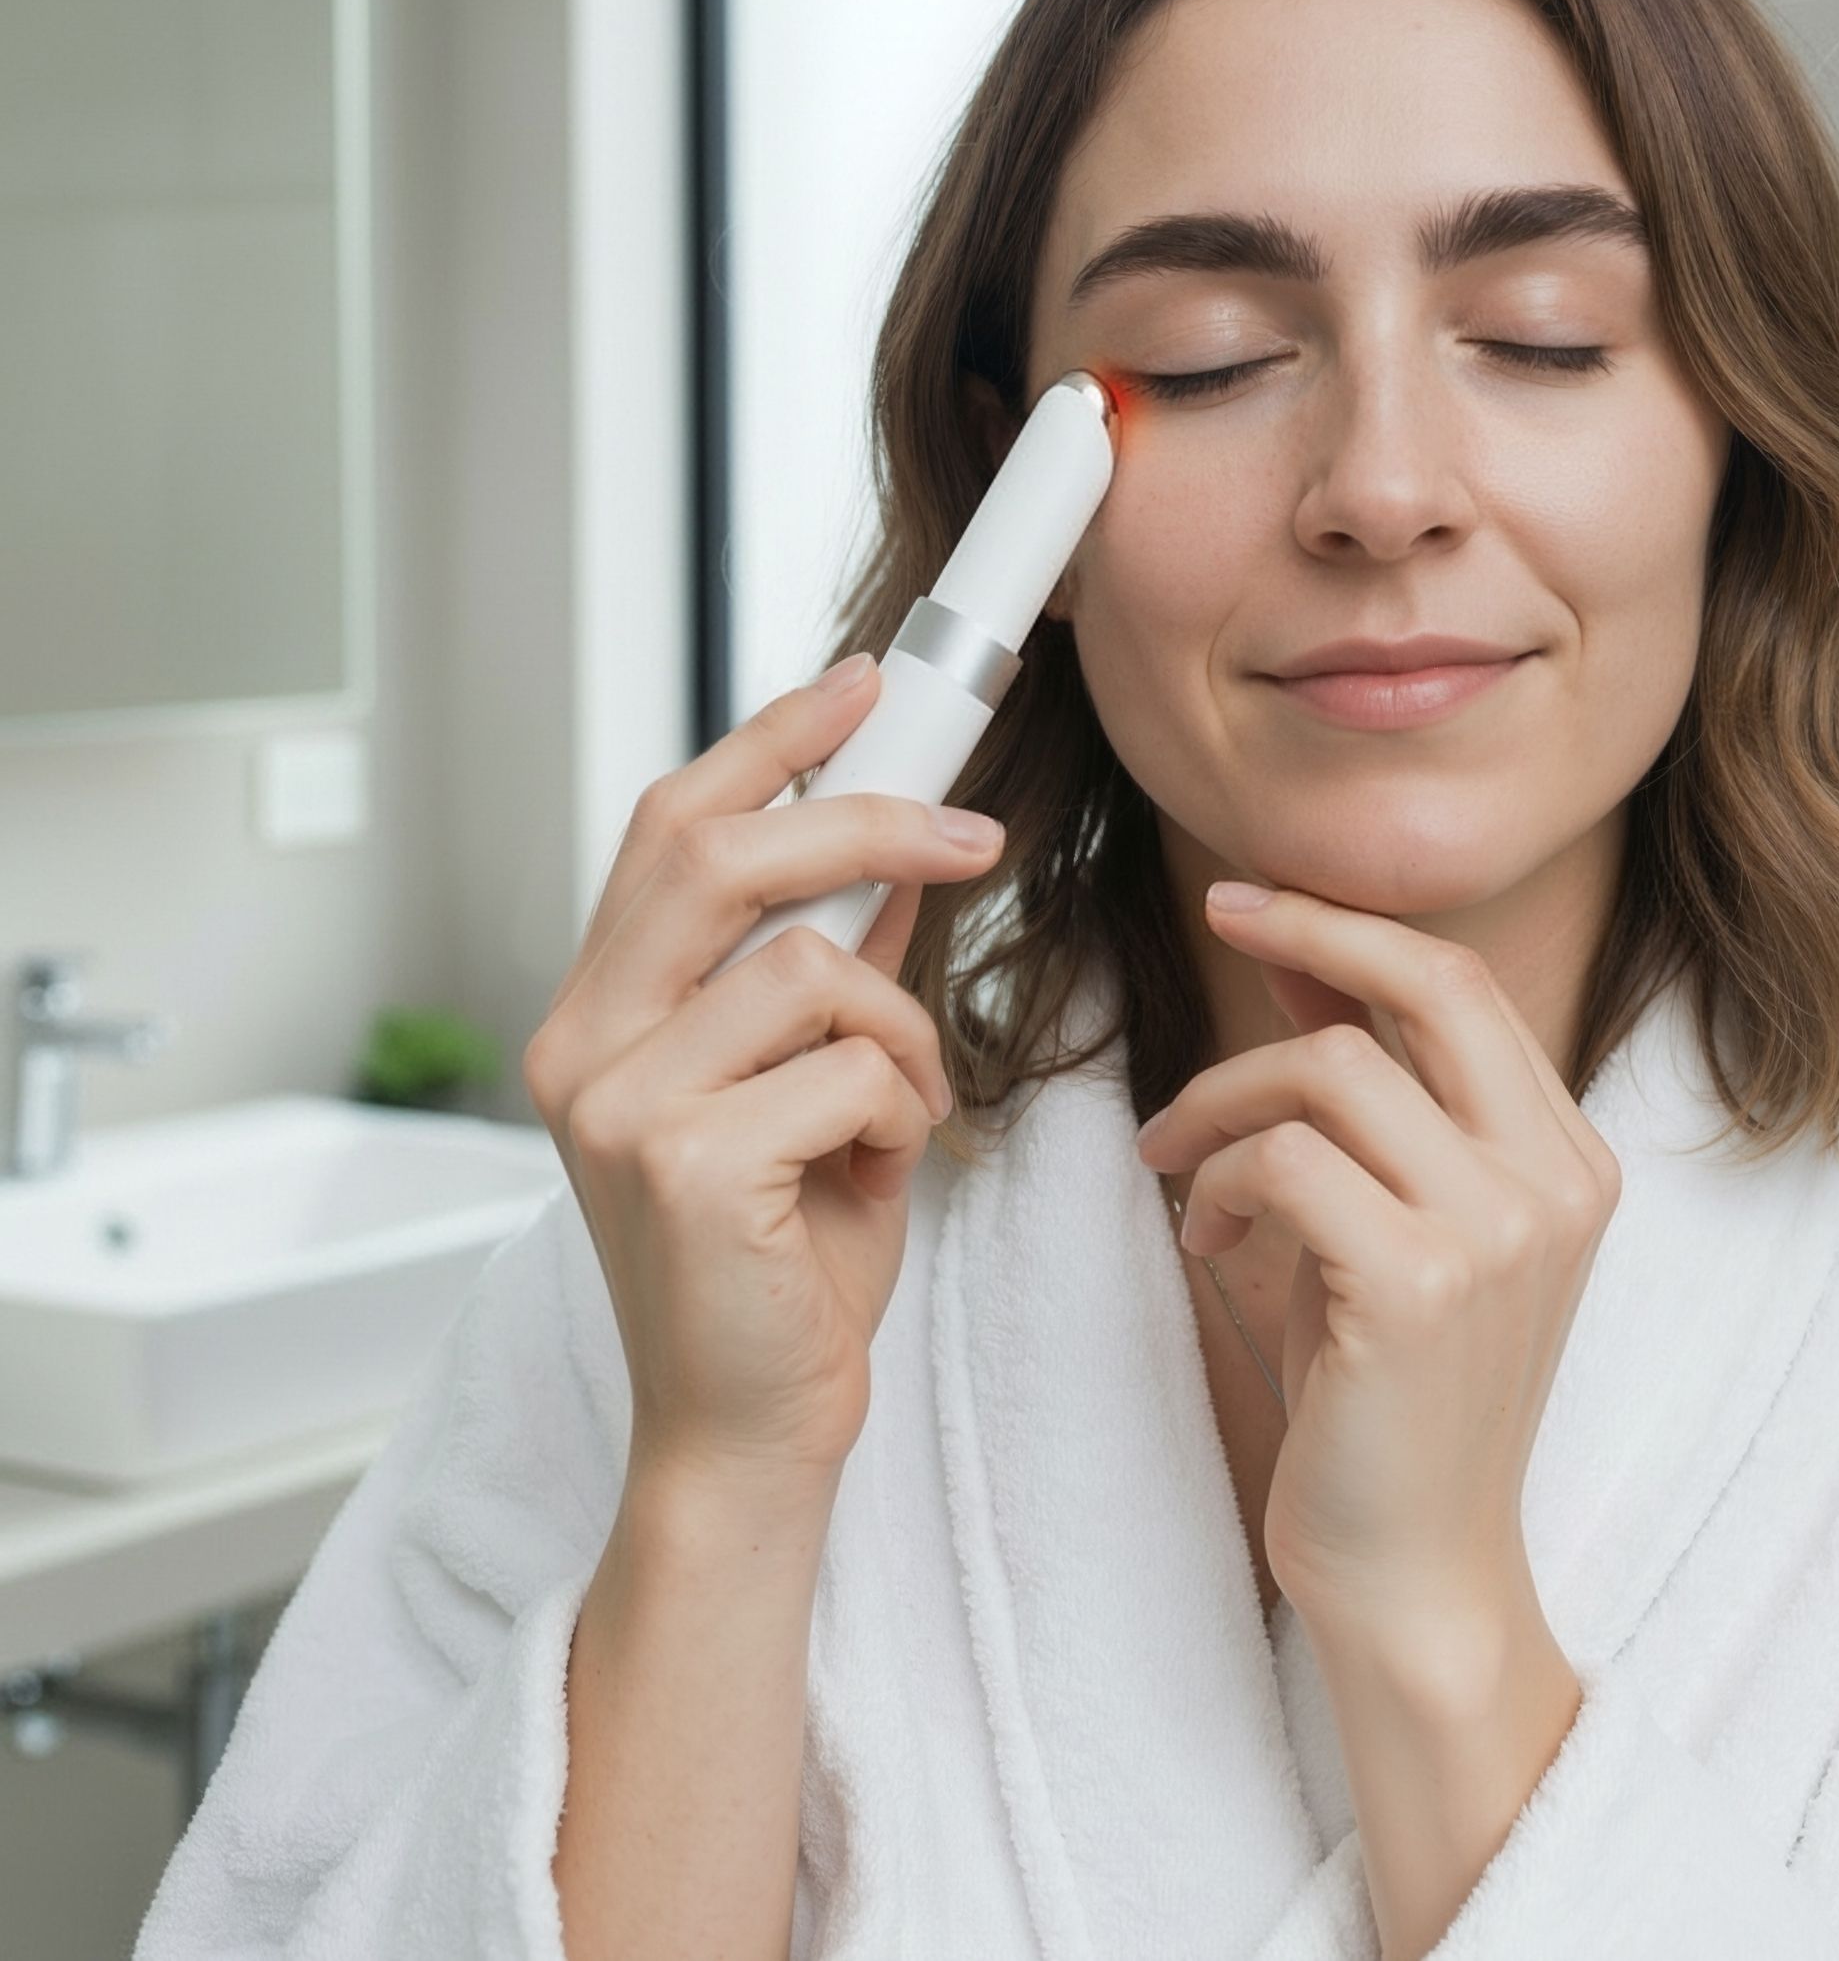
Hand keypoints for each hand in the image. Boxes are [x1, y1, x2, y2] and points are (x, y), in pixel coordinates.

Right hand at [521, 658, 1006, 1506]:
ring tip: (899, 1114)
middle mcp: (581, 1046)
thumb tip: (896, 855)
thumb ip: (831, 971)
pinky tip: (875, 1174)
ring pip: (818, 968)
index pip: (671, 827)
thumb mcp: (815, 1086)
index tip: (867, 684)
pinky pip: (852, 1064)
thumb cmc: (785, 1263)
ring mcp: (617, 1105)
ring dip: (906, 1032)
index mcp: (598, 1014)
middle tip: (978, 834)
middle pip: (722, 855)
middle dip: (869, 820)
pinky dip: (903, 1109)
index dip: (769, 743)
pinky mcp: (681, 1164)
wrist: (755, 1433)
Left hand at [1132, 884, 1622, 1631]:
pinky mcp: (1419, 1285)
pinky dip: (1222, 1177)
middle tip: (1218, 919)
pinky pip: (1287, 1160)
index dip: (1350, 928)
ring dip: (1225, 1098)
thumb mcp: (1391, 1219)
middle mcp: (1555, 1182)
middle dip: (1309, 930)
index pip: (1465, 986)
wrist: (1413, 1571)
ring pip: (1332, 1070)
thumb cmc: (1388, 1396)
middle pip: (1430, 981)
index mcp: (1569, 1159)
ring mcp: (1500, 1232)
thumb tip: (1301, 965)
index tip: (1255, 905)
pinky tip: (1207, 1231)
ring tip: (1180, 1163)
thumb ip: (1369, 1096)